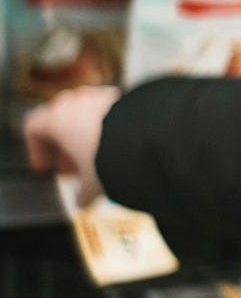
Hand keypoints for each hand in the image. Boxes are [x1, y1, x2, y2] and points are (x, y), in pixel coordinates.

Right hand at [22, 86, 121, 206]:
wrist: (149, 136)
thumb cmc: (112, 156)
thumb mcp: (92, 183)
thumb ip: (82, 193)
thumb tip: (82, 202)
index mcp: (57, 119)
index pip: (33, 126)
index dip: (36, 148)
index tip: (45, 167)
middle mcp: (75, 103)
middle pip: (59, 119)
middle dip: (64, 144)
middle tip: (73, 167)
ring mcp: (99, 96)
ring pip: (84, 113)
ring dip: (85, 134)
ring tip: (96, 159)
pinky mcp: (122, 96)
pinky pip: (106, 110)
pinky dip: (106, 126)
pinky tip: (116, 147)